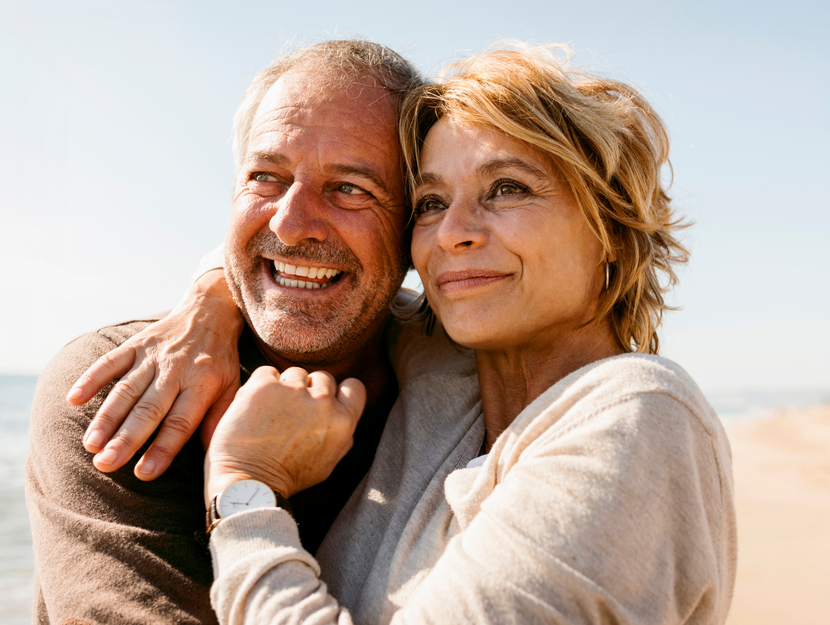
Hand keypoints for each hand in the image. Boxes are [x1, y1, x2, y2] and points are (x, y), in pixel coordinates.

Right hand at [71, 270, 243, 479]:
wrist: (210, 311)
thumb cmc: (221, 359)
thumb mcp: (232, 385)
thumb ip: (220, 417)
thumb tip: (214, 454)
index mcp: (203, 383)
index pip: (181, 421)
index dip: (163, 448)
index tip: (145, 473)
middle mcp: (176, 370)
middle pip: (149, 409)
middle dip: (126, 439)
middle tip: (107, 465)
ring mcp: (154, 356)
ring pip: (126, 390)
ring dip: (106, 417)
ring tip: (91, 445)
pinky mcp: (136, 345)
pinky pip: (110, 361)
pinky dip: (91, 378)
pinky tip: (74, 399)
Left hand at [204, 366, 365, 506]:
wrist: (248, 481)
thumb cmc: (287, 477)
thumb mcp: (328, 462)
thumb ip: (342, 435)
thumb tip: (344, 414)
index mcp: (342, 422)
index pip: (354, 387)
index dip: (339, 391)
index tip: (325, 399)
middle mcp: (322, 402)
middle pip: (323, 377)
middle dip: (309, 390)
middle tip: (292, 411)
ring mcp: (293, 391)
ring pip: (295, 373)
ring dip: (285, 387)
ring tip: (271, 412)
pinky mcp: (264, 385)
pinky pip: (267, 372)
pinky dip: (262, 385)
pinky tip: (256, 407)